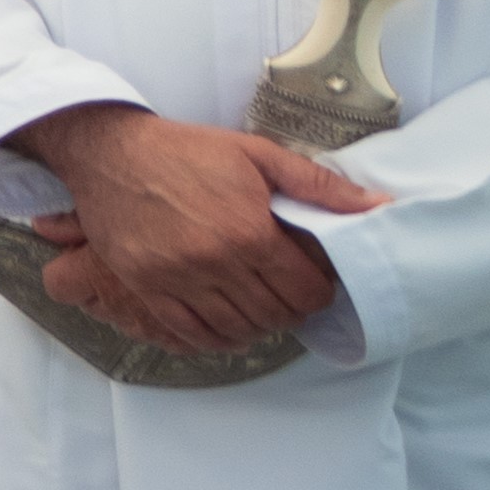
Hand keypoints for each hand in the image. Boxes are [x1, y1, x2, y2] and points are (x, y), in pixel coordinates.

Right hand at [9, 100, 378, 357]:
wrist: (109, 150)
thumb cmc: (187, 150)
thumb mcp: (257, 155)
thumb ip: (320, 185)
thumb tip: (380, 206)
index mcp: (251, 232)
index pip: (306, 292)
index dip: (318, 293)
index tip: (312, 284)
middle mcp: (216, 262)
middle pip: (275, 315)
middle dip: (290, 310)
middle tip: (285, 295)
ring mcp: (178, 278)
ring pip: (238, 329)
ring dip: (257, 326)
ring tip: (258, 308)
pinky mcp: (146, 286)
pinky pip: (192, 333)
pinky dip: (217, 339)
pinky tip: (226, 325)